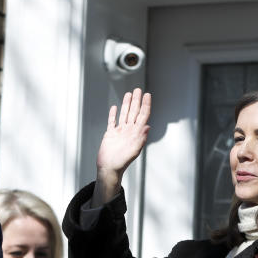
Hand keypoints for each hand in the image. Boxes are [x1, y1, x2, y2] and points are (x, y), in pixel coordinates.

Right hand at [93, 88, 151, 204]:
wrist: (109, 168)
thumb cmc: (121, 162)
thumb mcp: (134, 150)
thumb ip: (141, 138)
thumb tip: (148, 127)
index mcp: (136, 133)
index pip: (143, 115)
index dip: (146, 105)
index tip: (147, 95)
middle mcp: (129, 130)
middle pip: (134, 112)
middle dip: (137, 100)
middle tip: (138, 90)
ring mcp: (119, 131)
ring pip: (124, 114)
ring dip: (127, 104)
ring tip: (129, 94)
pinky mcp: (110, 134)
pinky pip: (112, 121)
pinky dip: (113, 114)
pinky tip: (115, 108)